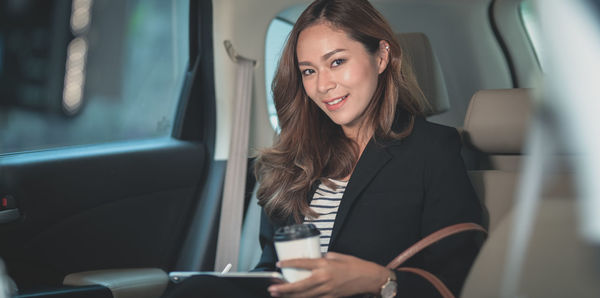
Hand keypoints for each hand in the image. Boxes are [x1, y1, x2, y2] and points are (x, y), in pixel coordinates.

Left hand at [268, 252, 389, 297]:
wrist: (369, 278)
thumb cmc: (354, 265)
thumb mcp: (337, 256)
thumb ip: (324, 258)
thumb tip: (314, 259)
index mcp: (325, 265)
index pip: (303, 264)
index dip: (289, 264)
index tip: (279, 264)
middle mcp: (324, 278)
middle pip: (300, 285)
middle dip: (284, 288)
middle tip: (272, 289)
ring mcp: (327, 290)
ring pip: (305, 296)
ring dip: (290, 296)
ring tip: (278, 295)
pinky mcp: (331, 297)